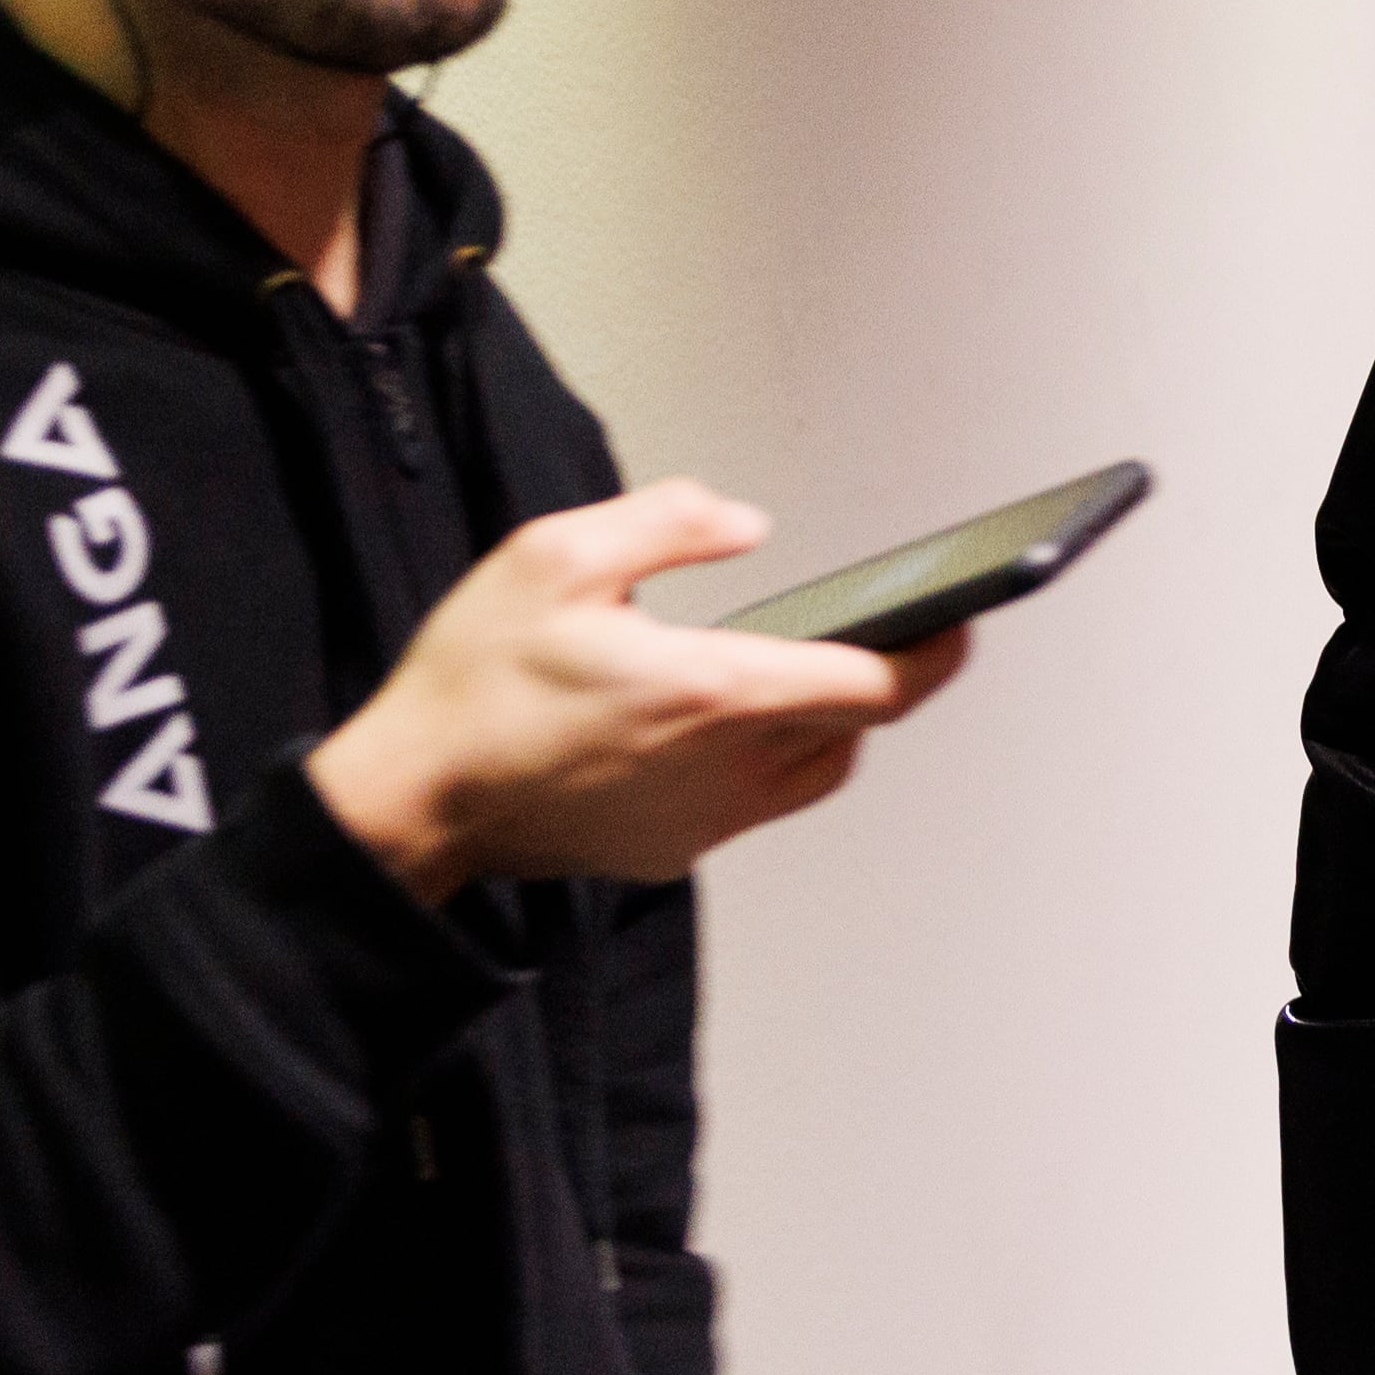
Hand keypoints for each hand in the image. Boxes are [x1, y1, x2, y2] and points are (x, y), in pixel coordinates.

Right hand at [305, 481, 967, 901]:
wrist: (411, 802)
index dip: (933, 652)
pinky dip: (768, 760)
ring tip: (819, 667)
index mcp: (711, 693)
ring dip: (832, 723)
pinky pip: (756, 804)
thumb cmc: (473, 680)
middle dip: (889, 678)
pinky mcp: (673, 851)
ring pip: (817, 773)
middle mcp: (725, 770)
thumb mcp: (554, 556)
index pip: (873, 684)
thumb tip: (747, 524)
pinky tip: (729, 720)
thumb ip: (665, 524)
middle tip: (901, 630)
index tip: (963, 619)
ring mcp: (703, 821)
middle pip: (858, 729)